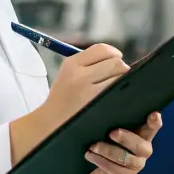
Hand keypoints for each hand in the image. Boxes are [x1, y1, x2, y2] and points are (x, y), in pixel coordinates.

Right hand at [9, 44, 128, 164]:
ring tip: (114, 89)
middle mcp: (80, 75)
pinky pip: (118, 92)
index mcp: (71, 64)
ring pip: (120, 77)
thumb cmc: (63, 98)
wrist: (51, 124)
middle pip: (116, 62)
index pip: (102, 49)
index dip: (114, 54)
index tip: (115, 61)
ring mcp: (89, 91)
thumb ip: (88, 63)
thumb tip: (117, 58)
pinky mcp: (97, 105)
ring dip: (122, 81)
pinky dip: (121, 93)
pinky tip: (115, 98)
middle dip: (120, 68)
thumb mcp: (67, 74)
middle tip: (117, 78)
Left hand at [66, 112, 161, 173]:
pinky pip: (115, 170)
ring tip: (93, 146)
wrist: (93, 168)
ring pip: (126, 159)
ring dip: (108, 151)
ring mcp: (136, 164)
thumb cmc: (103, 138)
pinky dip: (101, 161)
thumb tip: (106, 94)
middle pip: (141, 146)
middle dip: (127, 138)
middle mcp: (143, 149)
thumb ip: (111, 112)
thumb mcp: (107, 124)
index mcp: (142, 133)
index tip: (154, 115)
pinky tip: (90, 155)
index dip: (154, 121)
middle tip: (112, 132)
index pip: (152, 126)